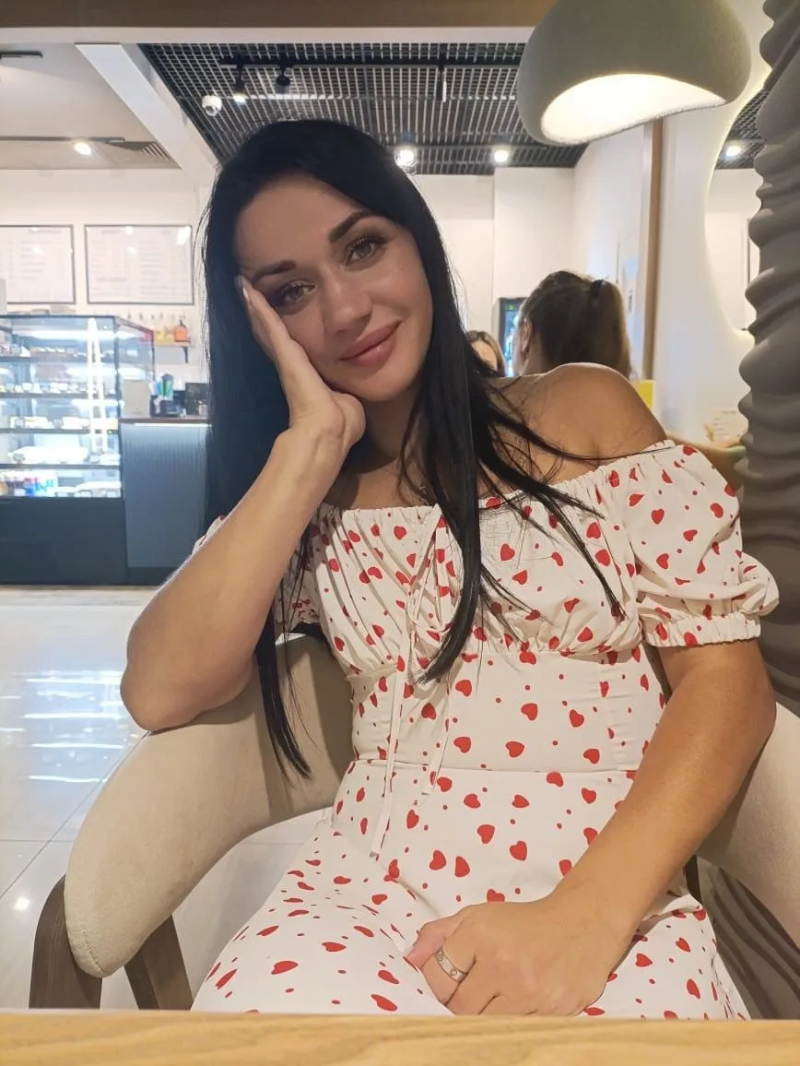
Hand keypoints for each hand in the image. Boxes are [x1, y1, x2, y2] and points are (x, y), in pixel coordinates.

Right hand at [239, 277, 365, 462]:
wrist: (331, 431)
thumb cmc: (341, 423)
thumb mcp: (346, 400)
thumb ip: (343, 392)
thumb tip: (348, 395)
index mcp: (305, 376)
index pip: (288, 347)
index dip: (277, 331)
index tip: (270, 315)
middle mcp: (291, 366)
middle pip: (271, 333)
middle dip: (260, 313)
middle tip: (246, 291)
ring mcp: (285, 360)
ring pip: (267, 326)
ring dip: (255, 305)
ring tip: (243, 285)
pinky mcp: (285, 355)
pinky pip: (271, 324)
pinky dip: (259, 306)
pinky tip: (248, 289)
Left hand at [406, 892, 625, 1015]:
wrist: (582, 923)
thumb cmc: (524, 923)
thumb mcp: (478, 916)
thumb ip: (440, 934)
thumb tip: (410, 958)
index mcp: (480, 934)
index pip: (438, 977)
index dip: (437, 986)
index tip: (447, 985)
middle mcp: (503, 962)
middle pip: (460, 1008)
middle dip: (458, 1007)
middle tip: (469, 998)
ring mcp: (530, 991)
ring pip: (486, 1026)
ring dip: (484, 1019)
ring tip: (491, 1004)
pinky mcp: (553, 1011)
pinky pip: (518, 1034)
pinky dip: (511, 1029)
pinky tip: (514, 1010)